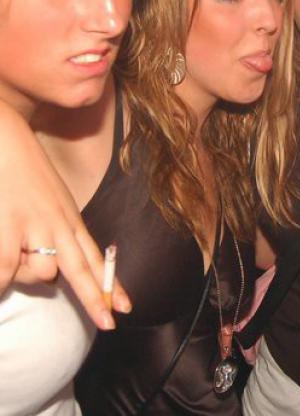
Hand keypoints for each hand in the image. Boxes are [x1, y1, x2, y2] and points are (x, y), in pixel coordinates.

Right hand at [0, 102, 130, 328]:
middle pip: (81, 272)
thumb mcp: (48, 201)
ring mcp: (34, 227)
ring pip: (39, 275)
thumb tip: (48, 272)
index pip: (93, 258)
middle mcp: (58, 225)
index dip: (108, 285)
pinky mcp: (6, 227)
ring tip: (10, 244)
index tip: (125, 308)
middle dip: (95, 301)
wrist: (5, 136)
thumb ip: (55, 232)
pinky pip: (6, 271)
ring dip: (22, 274)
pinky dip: (2, 278)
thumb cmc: (22, 170)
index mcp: (68, 219)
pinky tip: (2, 266)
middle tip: (110, 325)